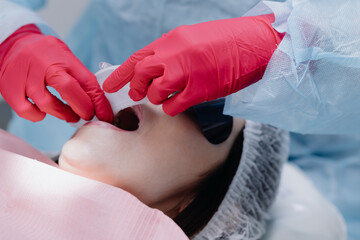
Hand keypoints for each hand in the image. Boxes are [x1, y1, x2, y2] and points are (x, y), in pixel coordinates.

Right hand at [0, 24, 112, 121]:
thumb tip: (98, 102)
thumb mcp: (66, 56)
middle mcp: (44, 65)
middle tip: (87, 116)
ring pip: (47, 104)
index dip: (99, 102)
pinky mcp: (10, 88)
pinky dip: (38, 116)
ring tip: (70, 115)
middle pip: (68, 90)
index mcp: (63, 58)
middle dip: (82, 108)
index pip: (87, 81)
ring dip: (63, 114)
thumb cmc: (45, 54)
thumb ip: (79, 76)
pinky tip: (44, 112)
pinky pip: (27, 111)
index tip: (105, 115)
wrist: (13, 43)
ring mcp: (26, 77)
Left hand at [104, 14, 283, 115]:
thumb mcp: (193, 38)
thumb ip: (171, 51)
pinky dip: (172, 108)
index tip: (110, 85)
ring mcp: (186, 72)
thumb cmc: (226, 41)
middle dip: (136, 88)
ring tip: (166, 97)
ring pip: (155, 92)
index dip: (121, 73)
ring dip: (157, 98)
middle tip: (137, 95)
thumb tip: (154, 66)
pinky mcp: (199, 90)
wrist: (256, 43)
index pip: (137, 58)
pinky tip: (179, 104)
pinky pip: (173, 106)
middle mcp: (175, 54)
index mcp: (172, 40)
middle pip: (141, 75)